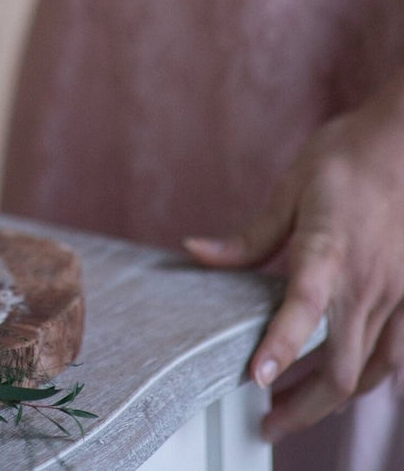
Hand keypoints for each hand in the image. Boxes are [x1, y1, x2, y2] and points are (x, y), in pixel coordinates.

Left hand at [183, 80, 403, 443]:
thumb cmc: (345, 158)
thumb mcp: (289, 189)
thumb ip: (249, 237)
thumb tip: (196, 253)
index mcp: (328, 252)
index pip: (302, 310)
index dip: (280, 348)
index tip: (255, 380)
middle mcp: (366, 283)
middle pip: (341, 370)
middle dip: (302, 407)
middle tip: (266, 422)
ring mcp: (395, 295)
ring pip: (370, 372)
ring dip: (332, 401)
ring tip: (297, 411)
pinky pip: (394, 355)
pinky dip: (368, 376)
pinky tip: (347, 380)